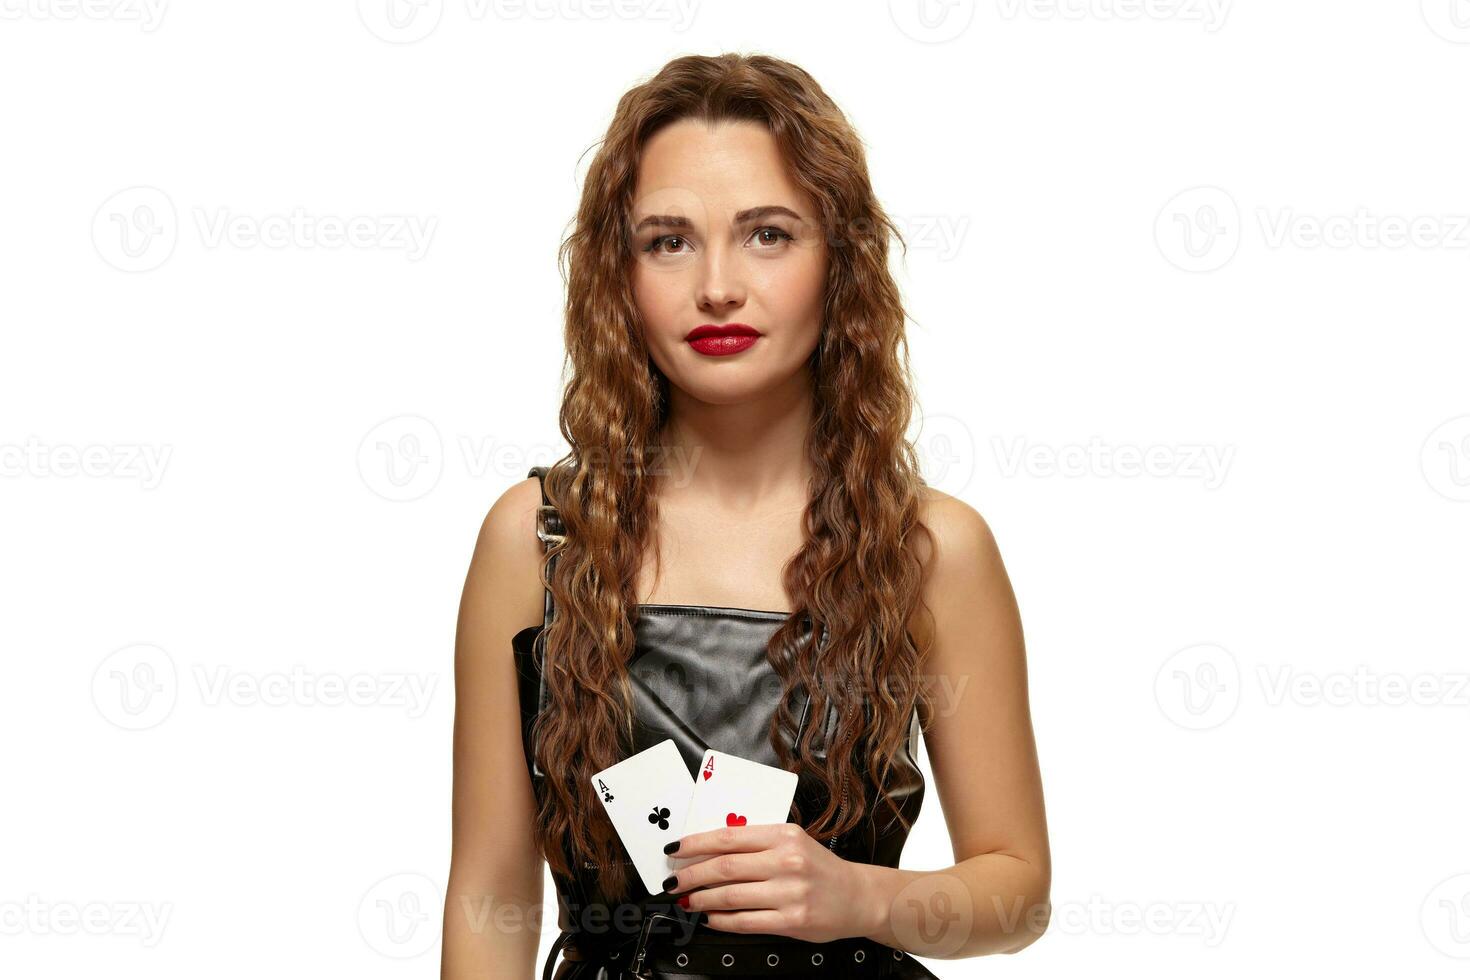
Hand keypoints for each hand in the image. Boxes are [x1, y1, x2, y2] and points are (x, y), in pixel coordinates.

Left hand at [660, 822, 872, 943]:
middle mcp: (787, 861)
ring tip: (687, 900)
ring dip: (702, 899)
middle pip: (725, 867)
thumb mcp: (792, 842)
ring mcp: (790, 892)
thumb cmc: (820, 868)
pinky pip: (745, 921)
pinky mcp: (792, 921)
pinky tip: (710, 917)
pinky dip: (721, 920)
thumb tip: (708, 851)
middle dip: (691, 875)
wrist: (857, 896)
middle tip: (673, 881)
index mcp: (784, 835)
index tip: (675, 850)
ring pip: (731, 895)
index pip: (729, 837)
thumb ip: (756, 844)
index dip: (696, 844)